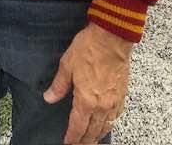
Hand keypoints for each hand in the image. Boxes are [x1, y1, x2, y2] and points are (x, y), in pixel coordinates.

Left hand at [43, 22, 131, 143]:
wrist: (112, 37)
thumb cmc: (89, 48)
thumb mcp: (67, 64)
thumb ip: (59, 85)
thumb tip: (48, 98)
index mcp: (86, 100)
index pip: (78, 127)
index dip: (72, 138)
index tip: (67, 143)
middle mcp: (102, 106)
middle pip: (93, 131)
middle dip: (85, 141)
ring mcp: (114, 101)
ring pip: (106, 126)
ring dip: (98, 135)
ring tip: (92, 140)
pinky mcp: (122, 94)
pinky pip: (117, 116)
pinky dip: (110, 124)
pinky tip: (107, 123)